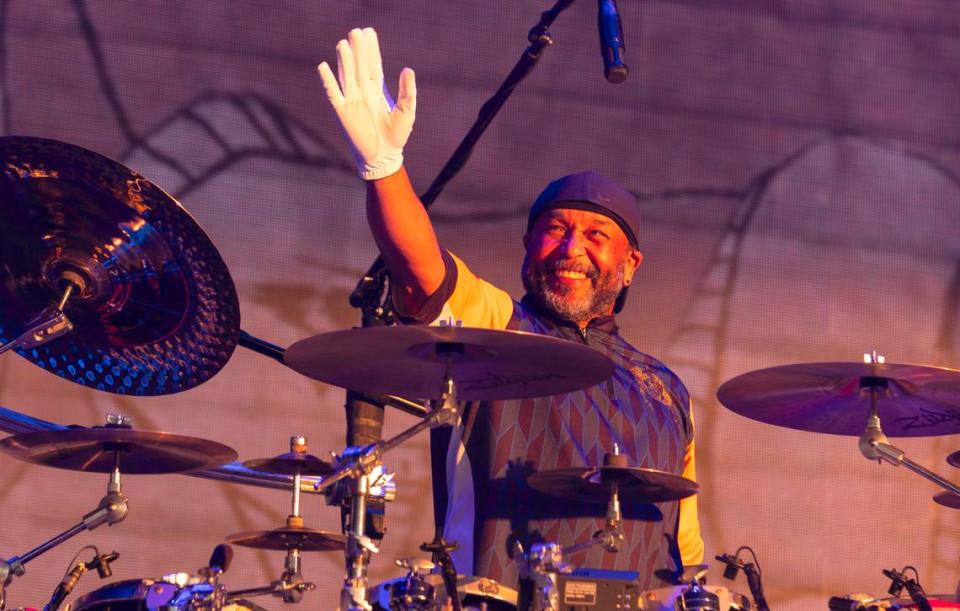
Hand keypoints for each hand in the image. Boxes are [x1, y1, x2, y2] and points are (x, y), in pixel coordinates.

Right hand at [318, 27, 416, 179]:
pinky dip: (328, 81)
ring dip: (345, 60)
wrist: (384, 157)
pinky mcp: (343, 113)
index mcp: (377, 91)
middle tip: (355, 31)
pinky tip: (323, 66)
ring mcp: (352, 101)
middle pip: (359, 66)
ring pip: (347, 76)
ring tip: (343, 43)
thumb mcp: (406, 111)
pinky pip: (333, 94)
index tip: (369, 32)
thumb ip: (407, 91)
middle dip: (358, 49)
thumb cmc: (396, 136)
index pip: (373, 65)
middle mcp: (363, 93)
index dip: (371, 49)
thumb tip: (408, 69)